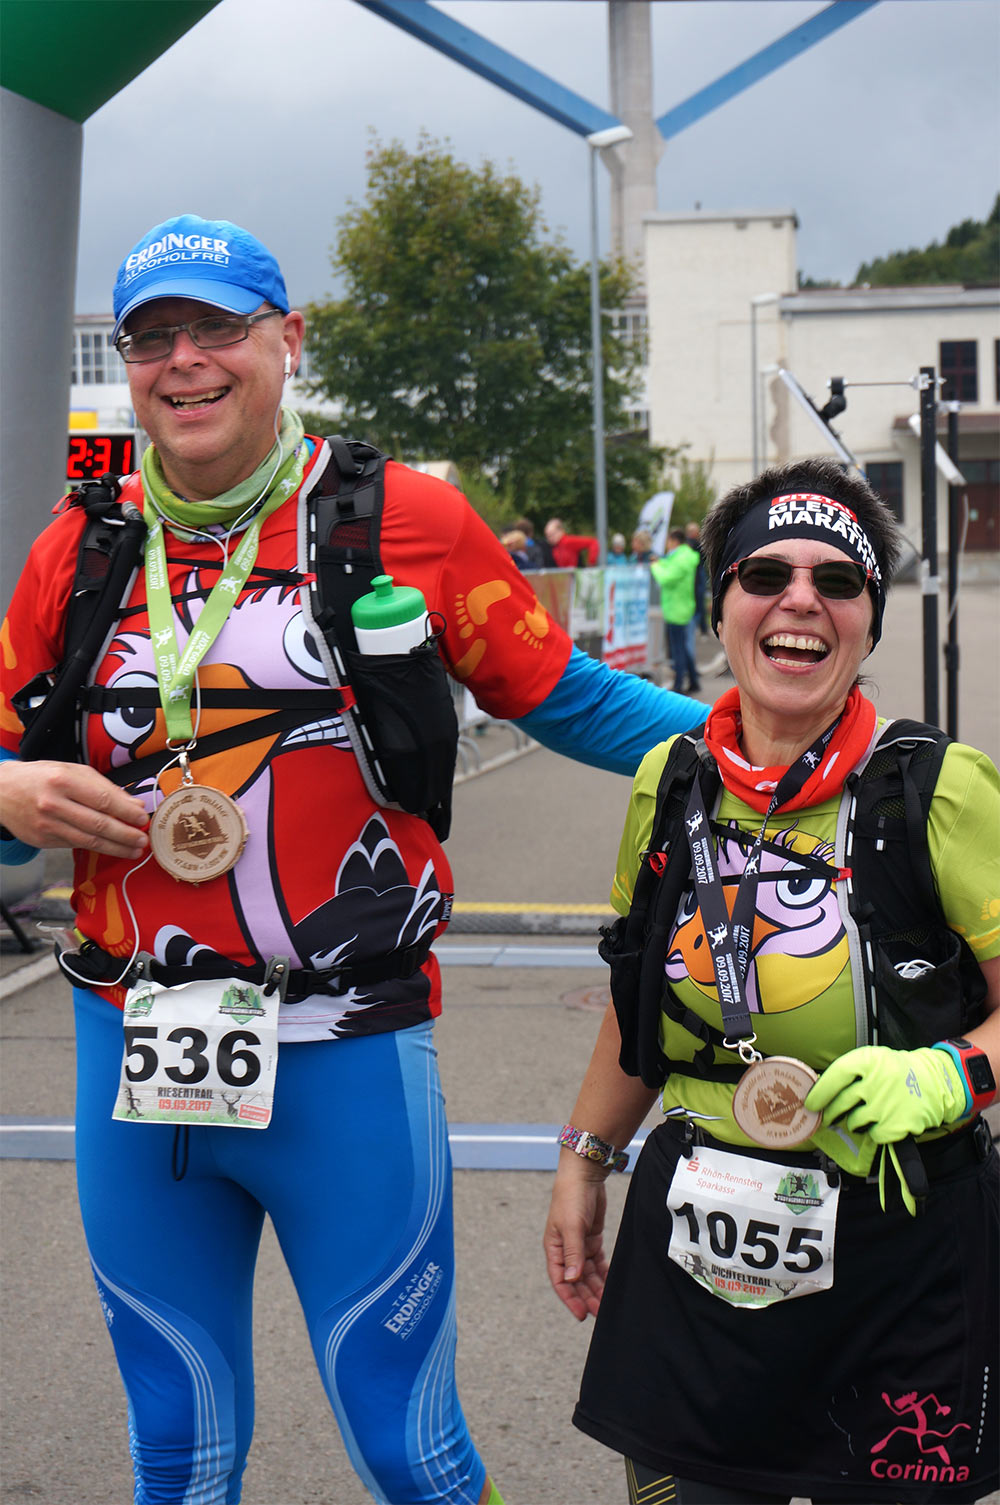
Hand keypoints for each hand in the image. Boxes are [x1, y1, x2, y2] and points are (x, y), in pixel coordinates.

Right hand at [0, 760, 148, 858]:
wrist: (1, 791)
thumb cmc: (41, 777)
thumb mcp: (72, 771)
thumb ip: (104, 786)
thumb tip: (133, 804)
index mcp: (63, 780)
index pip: (103, 800)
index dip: (126, 812)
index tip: (142, 819)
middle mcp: (53, 804)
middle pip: (98, 824)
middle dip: (125, 835)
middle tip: (142, 840)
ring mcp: (46, 825)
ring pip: (88, 840)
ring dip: (115, 847)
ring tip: (133, 850)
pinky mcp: (42, 841)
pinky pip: (75, 844)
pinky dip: (95, 847)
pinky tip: (110, 848)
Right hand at [543, 1157, 610, 1321]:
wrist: (584, 1175)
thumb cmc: (571, 1197)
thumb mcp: (571, 1226)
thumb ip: (572, 1253)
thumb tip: (572, 1279)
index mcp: (554, 1248)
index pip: (560, 1280)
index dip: (570, 1298)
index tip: (581, 1314)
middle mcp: (565, 1250)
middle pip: (576, 1280)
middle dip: (587, 1297)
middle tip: (600, 1312)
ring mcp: (579, 1245)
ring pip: (587, 1274)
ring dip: (596, 1288)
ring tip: (608, 1303)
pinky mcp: (592, 1240)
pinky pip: (597, 1263)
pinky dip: (603, 1274)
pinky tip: (611, 1284)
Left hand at [805, 1045, 965, 1143]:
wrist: (934, 1083)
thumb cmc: (894, 1072)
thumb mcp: (873, 1060)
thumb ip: (849, 1073)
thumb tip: (817, 1092)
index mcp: (869, 1060)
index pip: (836, 1075)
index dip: (820, 1092)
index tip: (810, 1104)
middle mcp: (878, 1081)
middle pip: (841, 1103)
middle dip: (830, 1113)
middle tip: (826, 1117)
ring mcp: (888, 1104)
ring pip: (854, 1122)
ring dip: (853, 1122)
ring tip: (863, 1114)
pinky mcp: (897, 1125)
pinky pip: (872, 1134)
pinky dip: (873, 1131)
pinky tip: (881, 1121)